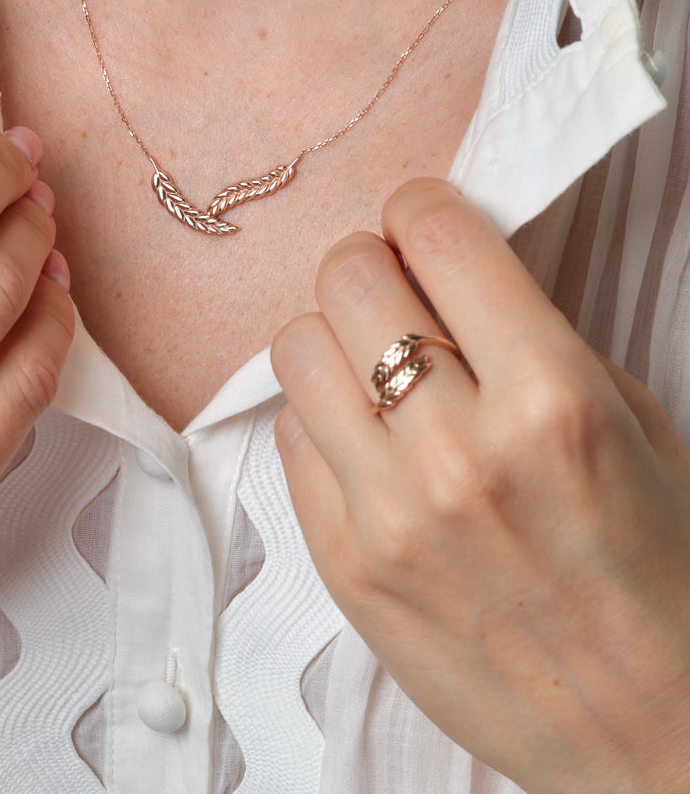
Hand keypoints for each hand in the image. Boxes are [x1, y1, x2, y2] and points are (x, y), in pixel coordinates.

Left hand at [271, 178, 689, 793]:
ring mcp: (388, 514)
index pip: (437, 238)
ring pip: (295, 347)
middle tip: (393, 290)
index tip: (420, 218)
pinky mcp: (344, 565)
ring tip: (371, 367)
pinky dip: (321, 420)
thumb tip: (441, 272)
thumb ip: (533, 339)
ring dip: (332, 338)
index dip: (421, 207)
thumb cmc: (660, 567)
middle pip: (345, 278)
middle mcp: (458, 452)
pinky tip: (364, 441)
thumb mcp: (633, 425)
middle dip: (369, 264)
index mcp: (554, 401)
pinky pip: (288, 437)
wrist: (652, 734)